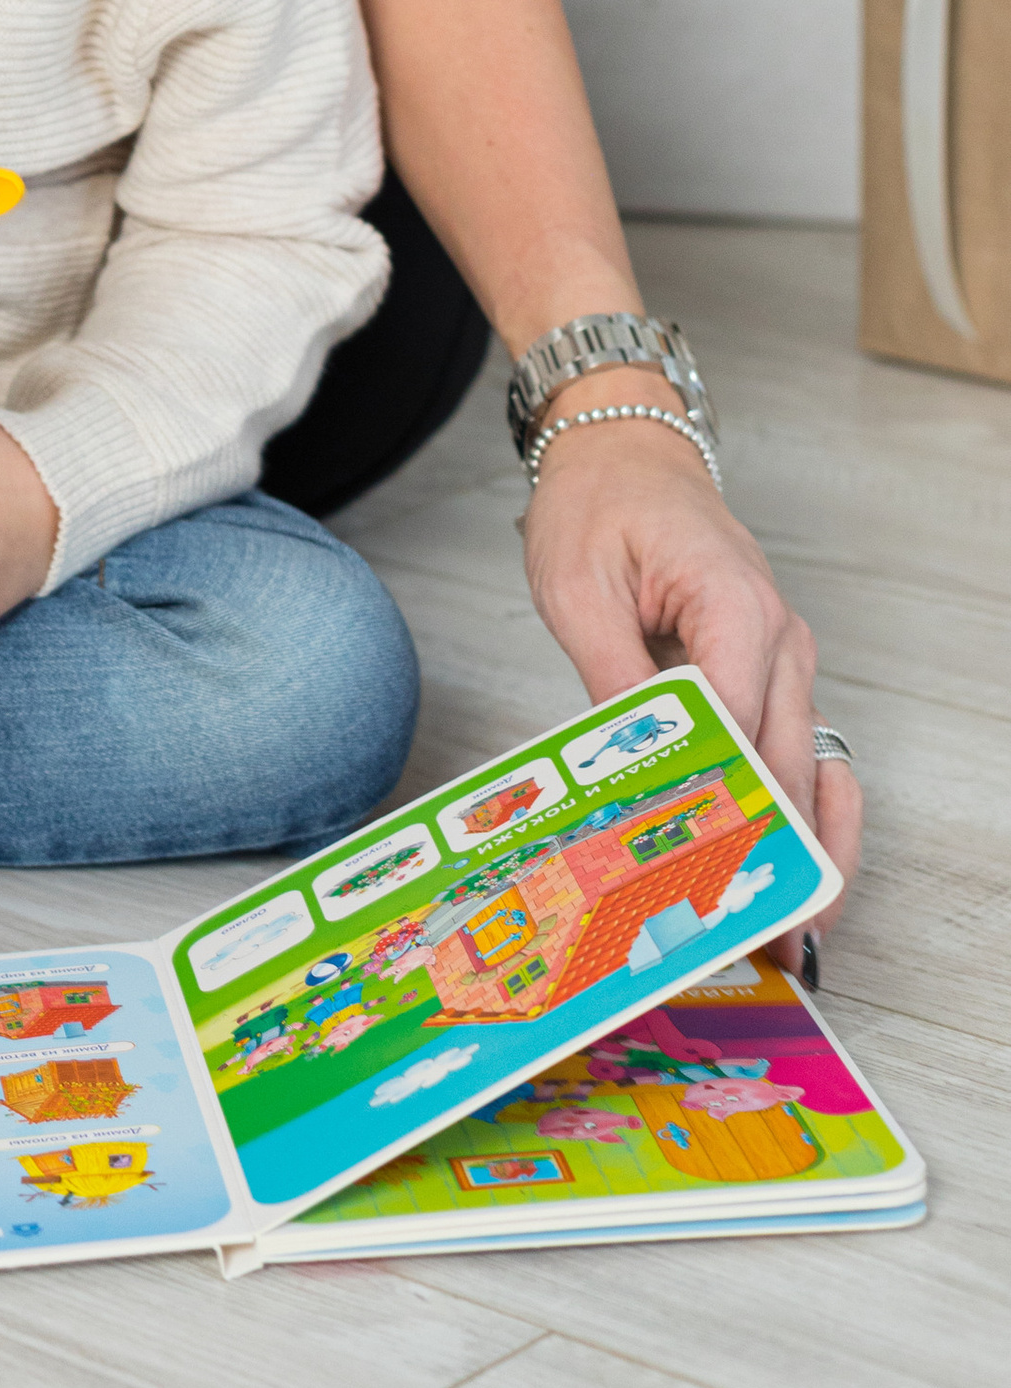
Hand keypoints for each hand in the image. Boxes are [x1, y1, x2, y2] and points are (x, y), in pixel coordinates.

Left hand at [522, 408, 862, 955]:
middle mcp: (778, 639)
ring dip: (804, 844)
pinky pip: (790, 748)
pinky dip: (793, 808)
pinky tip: (789, 863)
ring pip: (809, 767)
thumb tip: (635, 771)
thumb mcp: (577, 589)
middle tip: (766, 937)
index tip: (714, 882)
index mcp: (735, 610)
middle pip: (792, 765)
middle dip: (781, 854)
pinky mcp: (768, 671)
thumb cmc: (600, 504)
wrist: (624, 451)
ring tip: (794, 929)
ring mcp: (783, 657)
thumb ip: (612, 681)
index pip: (741, 731)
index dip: (730, 814)